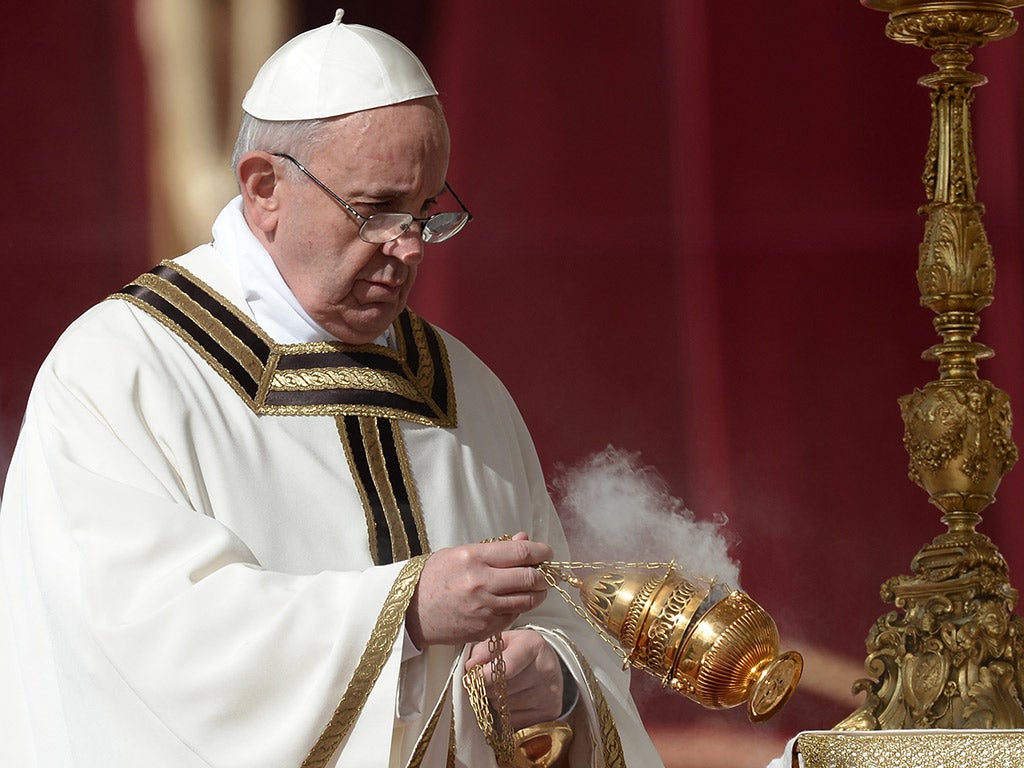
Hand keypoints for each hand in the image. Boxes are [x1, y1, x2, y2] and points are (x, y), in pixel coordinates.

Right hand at [406, 532, 551, 647]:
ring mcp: (484, 608)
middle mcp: (481, 583)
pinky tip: (515, 601)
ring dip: (538, 592)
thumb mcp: (460, 554)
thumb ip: (495, 549)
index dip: (541, 551)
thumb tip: (525, 540)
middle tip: (546, 572)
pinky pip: (514, 615)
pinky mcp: (485, 628)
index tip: (548, 552)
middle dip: (544, 574)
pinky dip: (520, 607)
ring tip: (537, 587)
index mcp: (473, 558)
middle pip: (530, 577)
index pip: (521, 552)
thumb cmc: (434, 578)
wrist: (410, 611)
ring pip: (528, 600)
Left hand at [465, 629, 565, 729]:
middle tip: (488, 683)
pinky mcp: (549, 713)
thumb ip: (483, 650)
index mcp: (534, 646)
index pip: (507, 666)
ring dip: (496, 702)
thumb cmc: (519, 652)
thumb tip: (470, 667)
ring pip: (505, 707)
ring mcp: (549, 693)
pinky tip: (512, 702)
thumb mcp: (502, 642)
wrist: (546, 665)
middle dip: (488, 688)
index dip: (485, 674)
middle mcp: (546, 669)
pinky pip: (515, 721)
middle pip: (503, 689)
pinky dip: (507, 714)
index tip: (471, 678)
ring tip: (502, 690)